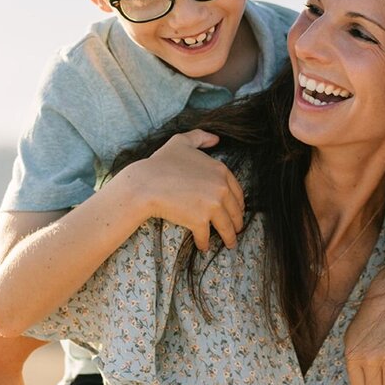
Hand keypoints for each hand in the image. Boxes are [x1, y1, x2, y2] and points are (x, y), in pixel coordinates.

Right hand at [112, 129, 244, 250]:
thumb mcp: (182, 141)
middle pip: (235, 211)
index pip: (237, 192)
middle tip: (236, 230)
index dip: (238, 204)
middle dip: (237, 222)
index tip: (236, 211)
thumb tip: (217, 139)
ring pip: (226, 226)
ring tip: (228, 243)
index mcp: (221, 170)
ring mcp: (212, 205)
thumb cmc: (161, 162)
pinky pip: (206, 236)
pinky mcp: (200, 221)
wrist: (145, 183)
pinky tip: (203, 247)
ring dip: (229, 237)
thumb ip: (201, 137)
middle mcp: (221, 188)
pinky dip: (205, 243)